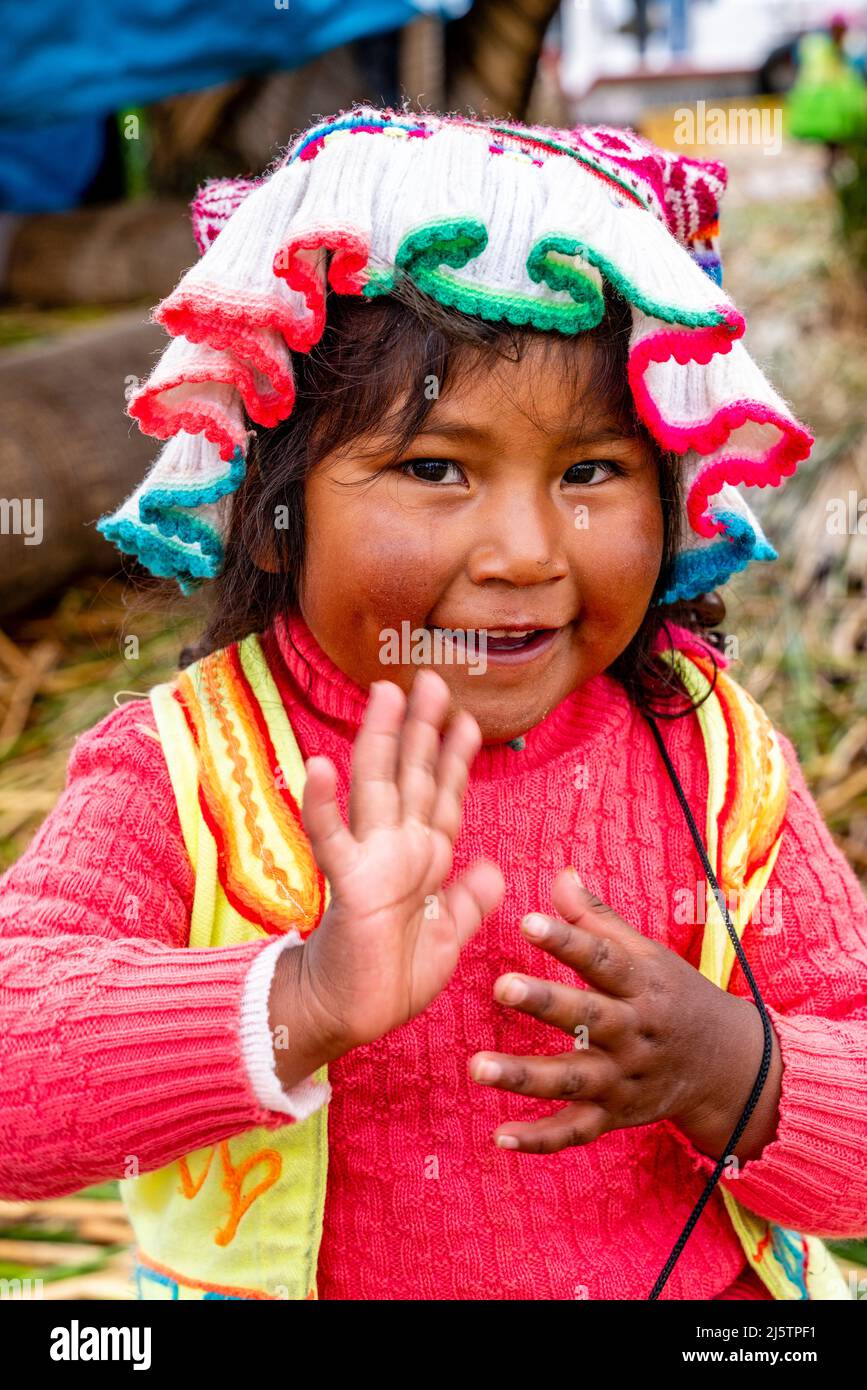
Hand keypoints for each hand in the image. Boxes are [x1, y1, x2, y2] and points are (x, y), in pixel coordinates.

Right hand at [287, 669, 504, 1067]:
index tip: (469, 719)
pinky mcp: (346, 883)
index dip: (456, 758)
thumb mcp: (449, 937)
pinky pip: (332, 836)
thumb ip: (470, 901)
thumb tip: (491, 868)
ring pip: (377, 787)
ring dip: (382, 740)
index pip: (444, 796)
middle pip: (413, 775)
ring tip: (386, 694)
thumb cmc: (393, 977)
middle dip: (423, 728)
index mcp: (425, 859)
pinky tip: (321, 763)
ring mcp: (370, 860)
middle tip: (432, 678)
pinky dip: (324, 802)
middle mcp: (399, 849)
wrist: (352, 1015)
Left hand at [469, 867, 781, 1159]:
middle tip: (501, 986)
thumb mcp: (646, 953)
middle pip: (589, 1018)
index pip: (602, 959)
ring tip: (477, 1067)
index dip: (566, 940)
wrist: (726, 1064)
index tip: (528, 922)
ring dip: (525, 1076)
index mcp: (642, 985)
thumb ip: (596, 918)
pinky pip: (576, 1132)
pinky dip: (540, 1139)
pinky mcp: (615, 1116)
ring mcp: (624, 1079)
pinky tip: (499, 1136)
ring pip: (573, 1080)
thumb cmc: (672, 995)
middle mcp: (634, 1033)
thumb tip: (559, 875)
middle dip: (546, 1003)